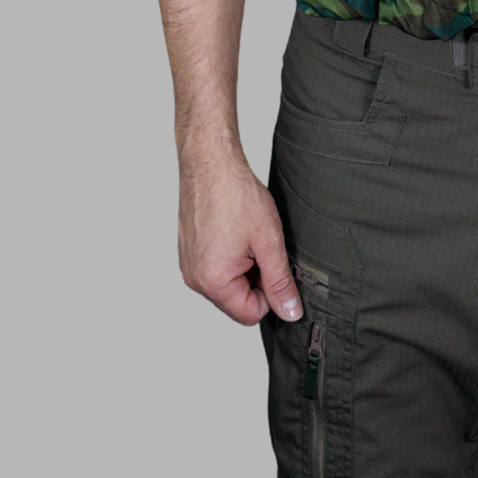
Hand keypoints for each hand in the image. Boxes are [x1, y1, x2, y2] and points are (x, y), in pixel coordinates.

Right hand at [178, 151, 300, 325]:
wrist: (211, 162)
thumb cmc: (236, 195)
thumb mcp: (269, 241)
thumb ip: (280, 282)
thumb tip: (290, 312)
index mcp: (212, 281)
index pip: (250, 314)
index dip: (271, 294)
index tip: (276, 266)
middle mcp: (194, 278)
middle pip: (237, 301)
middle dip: (256, 279)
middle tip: (263, 246)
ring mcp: (189, 265)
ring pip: (227, 284)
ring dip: (244, 266)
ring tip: (248, 236)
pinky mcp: (188, 252)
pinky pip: (215, 268)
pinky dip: (230, 256)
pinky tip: (236, 231)